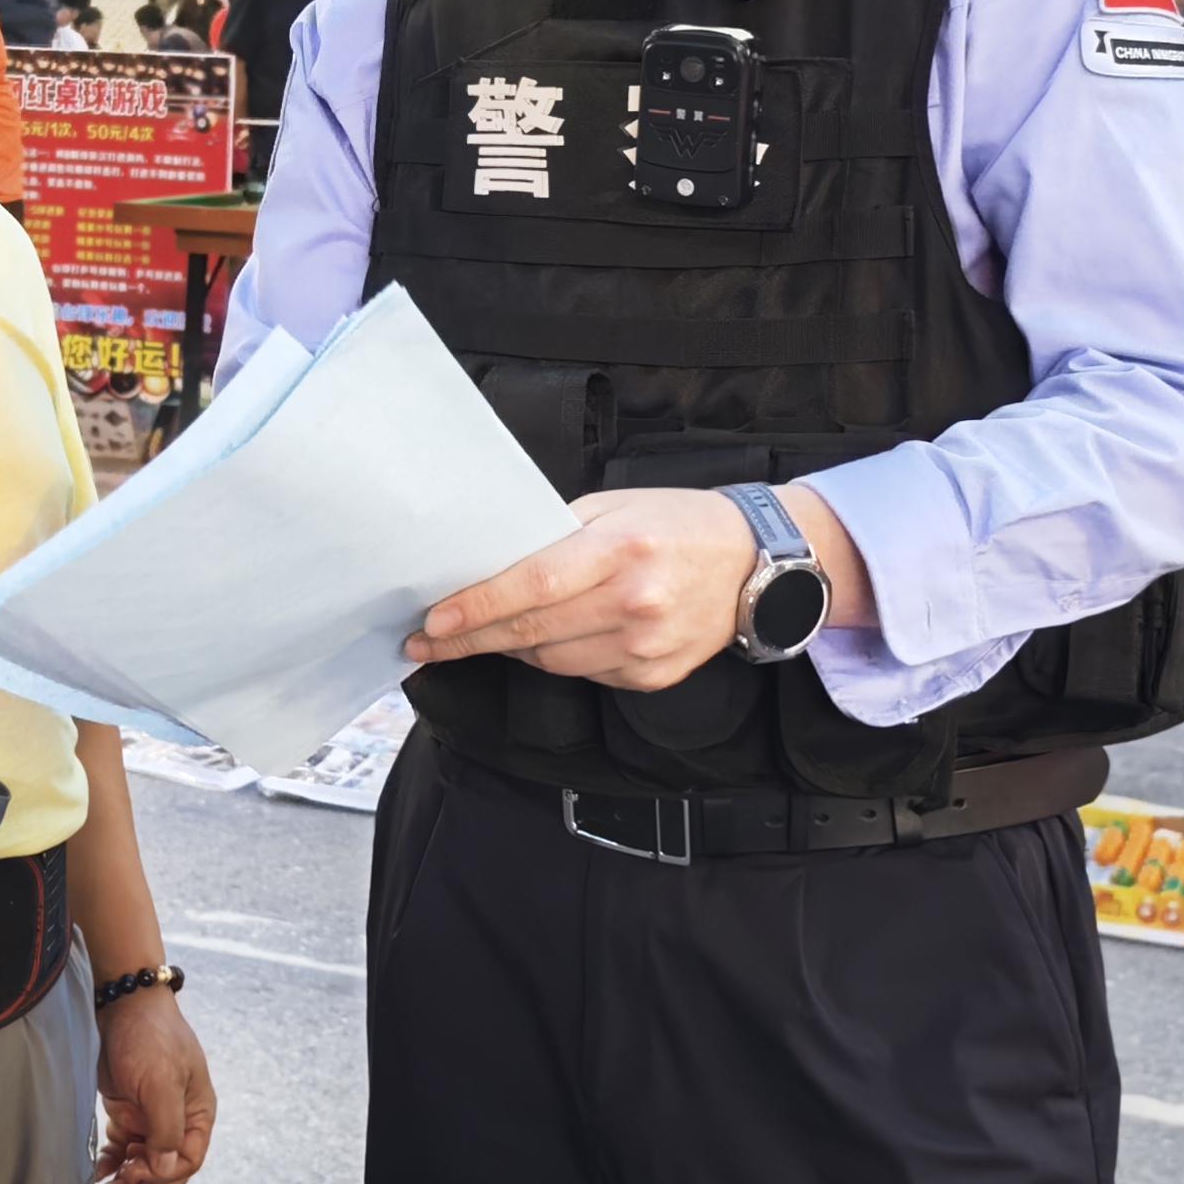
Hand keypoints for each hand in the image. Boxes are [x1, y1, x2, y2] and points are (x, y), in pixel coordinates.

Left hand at [90, 984, 215, 1183]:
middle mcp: (178, 1117)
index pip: (186, 1161)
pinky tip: (98, 1174)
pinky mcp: (129, 1108)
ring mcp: (152, 1114)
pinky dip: (113, 1163)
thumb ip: (165, 1128)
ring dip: (125, 1183)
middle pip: (165, 1168)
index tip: (134, 1181)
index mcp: (198, 1112)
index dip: (162, 1179)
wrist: (122, 1000)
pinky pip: (124, 1147)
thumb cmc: (149, 1036)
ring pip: (142, 1161)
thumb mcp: (160, 1081)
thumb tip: (166, 1171)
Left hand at [411, 487, 756, 690]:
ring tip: (483, 633)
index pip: (533, 585)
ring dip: (512, 647)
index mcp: (621, 549)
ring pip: (551, 659)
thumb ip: (557, 536)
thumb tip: (493, 566)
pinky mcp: (654, 676)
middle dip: (471, 638)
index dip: (477, 607)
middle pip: (532, 630)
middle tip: (427, 641)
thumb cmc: (677, 524)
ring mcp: (646, 646)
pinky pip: (585, 674)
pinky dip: (558, 657)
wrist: (756, 565)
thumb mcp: (617, 507)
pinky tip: (549, 638)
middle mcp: (635, 602)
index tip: (434, 619)